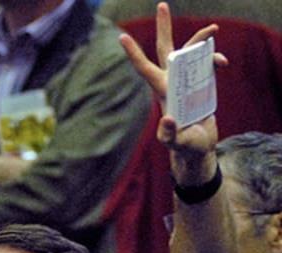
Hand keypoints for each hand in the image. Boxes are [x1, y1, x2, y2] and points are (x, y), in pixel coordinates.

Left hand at [119, 2, 227, 182]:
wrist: (198, 147)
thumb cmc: (183, 146)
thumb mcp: (175, 143)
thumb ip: (168, 135)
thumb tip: (166, 119)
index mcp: (162, 91)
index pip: (144, 68)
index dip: (134, 53)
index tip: (122, 36)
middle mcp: (171, 81)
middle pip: (165, 49)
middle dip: (164, 27)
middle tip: (161, 5)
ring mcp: (186, 80)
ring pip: (190, 51)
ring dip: (201, 39)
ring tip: (214, 28)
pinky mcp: (200, 82)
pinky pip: (207, 62)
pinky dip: (215, 58)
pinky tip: (223, 62)